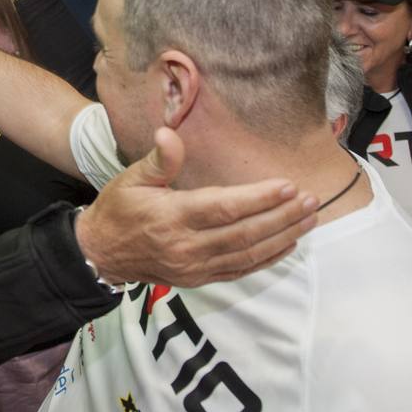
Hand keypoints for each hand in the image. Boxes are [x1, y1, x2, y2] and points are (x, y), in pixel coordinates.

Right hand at [75, 128, 318, 286]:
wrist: (101, 253)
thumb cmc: (119, 210)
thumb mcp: (131, 179)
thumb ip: (159, 160)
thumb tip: (168, 133)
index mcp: (171, 217)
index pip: (223, 208)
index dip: (258, 198)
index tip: (288, 186)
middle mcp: (186, 246)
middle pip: (244, 233)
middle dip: (282, 217)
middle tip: (311, 201)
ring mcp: (194, 267)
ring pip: (247, 253)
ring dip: (282, 237)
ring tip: (308, 219)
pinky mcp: (199, 279)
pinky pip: (240, 270)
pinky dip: (267, 259)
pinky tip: (288, 243)